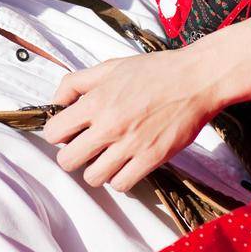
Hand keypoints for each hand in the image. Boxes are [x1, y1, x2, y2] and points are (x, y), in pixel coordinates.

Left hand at [43, 48, 216, 192]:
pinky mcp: (152, 159)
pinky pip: (121, 184)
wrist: (195, 79)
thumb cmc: (154, 71)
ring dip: (95, 170)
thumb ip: (76, 82)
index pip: (54, 132)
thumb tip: (56, 102)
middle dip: (72, 155)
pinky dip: (119, 178)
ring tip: (106, 157)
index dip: (58, 133)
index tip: (68, 131)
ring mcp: (131, 145)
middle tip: (84, 148)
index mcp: (96, 101)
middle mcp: (110, 126)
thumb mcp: (110, 67)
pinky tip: (124, 164)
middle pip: (68, 161)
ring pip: (93, 177)